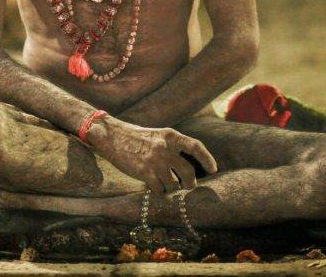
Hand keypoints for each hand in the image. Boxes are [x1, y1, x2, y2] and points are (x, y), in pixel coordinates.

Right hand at [86, 115, 218, 192]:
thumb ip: (173, 147)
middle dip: (190, 183)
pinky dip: (158, 191)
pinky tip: (152, 185)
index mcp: (170, 135)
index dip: (207, 159)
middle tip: (187, 186)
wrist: (112, 136)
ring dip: (171, 188)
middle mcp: (165, 148)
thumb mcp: (158, 136)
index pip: (196, 147)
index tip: (213, 169)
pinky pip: (159, 189)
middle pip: (188, 172)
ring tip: (164, 184)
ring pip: (173, 184)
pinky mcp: (144, 172)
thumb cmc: (136, 137)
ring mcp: (155, 161)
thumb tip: (188, 167)